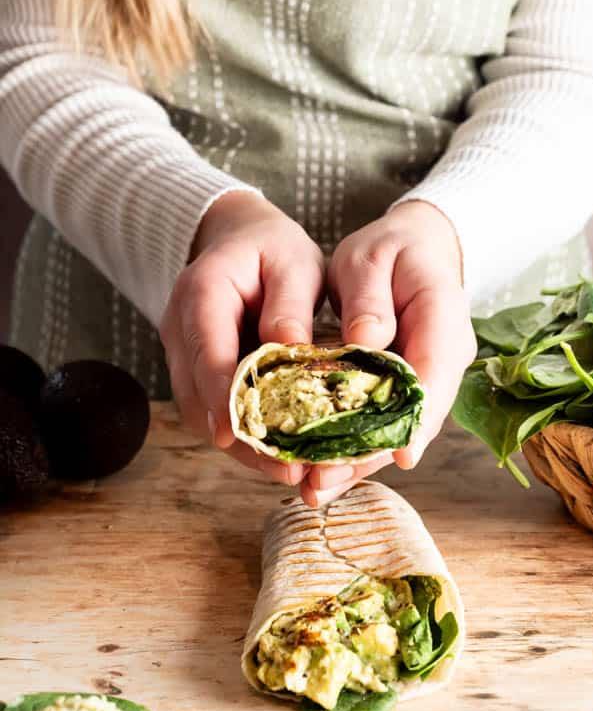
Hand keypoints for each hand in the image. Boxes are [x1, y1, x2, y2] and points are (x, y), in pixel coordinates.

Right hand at [160, 190, 325, 485]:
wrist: (239, 238)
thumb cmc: (271, 249)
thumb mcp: (293, 261)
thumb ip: (291, 302)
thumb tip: (289, 346)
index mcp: (202, 293)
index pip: (207, 351)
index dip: (220, 396)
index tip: (237, 434)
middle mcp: (180, 328)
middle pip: (197, 395)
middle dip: (239, 437)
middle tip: (287, 470)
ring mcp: (183, 352)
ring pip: (201, 412)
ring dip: (242, 446)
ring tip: (291, 472)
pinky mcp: (196, 371)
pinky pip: (212, 410)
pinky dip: (243, 434)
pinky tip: (280, 454)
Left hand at [301, 200, 476, 506]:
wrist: (419, 248)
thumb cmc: (393, 249)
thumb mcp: (372, 257)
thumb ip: (369, 299)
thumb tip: (366, 342)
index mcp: (443, 316)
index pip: (434, 372)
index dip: (414, 417)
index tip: (394, 453)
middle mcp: (446, 356)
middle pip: (416, 416)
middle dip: (373, 453)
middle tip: (324, 481)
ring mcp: (432, 376)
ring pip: (401, 427)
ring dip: (361, 459)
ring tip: (315, 488)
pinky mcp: (410, 389)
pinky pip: (387, 421)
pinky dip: (357, 445)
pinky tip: (322, 470)